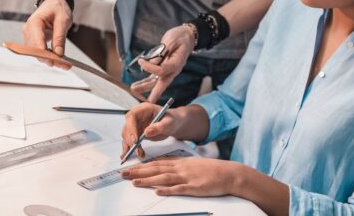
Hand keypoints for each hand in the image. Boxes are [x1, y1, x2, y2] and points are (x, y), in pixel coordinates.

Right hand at [22, 0, 72, 69]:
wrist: (54, 3)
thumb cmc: (58, 8)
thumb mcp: (63, 20)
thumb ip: (60, 36)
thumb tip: (58, 53)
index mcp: (35, 22)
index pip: (36, 41)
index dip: (45, 53)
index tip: (55, 61)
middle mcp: (28, 30)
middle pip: (35, 50)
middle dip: (49, 59)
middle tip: (65, 65)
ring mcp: (29, 35)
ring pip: (36, 53)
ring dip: (50, 60)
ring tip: (65, 64)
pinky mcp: (33, 40)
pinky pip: (39, 51)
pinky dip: (48, 56)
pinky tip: (60, 60)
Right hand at [120, 103, 184, 159]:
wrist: (173, 124)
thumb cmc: (172, 120)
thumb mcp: (169, 123)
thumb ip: (159, 126)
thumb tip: (147, 132)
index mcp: (144, 109)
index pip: (132, 116)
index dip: (131, 128)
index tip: (135, 140)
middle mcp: (137, 116)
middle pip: (127, 127)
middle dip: (130, 140)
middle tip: (137, 150)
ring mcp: (135, 125)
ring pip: (127, 136)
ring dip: (131, 146)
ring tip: (140, 154)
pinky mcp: (136, 133)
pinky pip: (129, 141)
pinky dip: (129, 149)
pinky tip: (129, 155)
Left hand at [122, 157, 238, 196]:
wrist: (229, 173)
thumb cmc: (212, 170)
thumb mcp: (193, 164)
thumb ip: (179, 165)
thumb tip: (166, 167)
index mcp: (181, 162)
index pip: (157, 162)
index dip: (142, 164)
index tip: (130, 166)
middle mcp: (181, 168)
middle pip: (156, 169)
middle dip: (139, 171)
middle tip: (124, 173)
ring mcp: (187, 177)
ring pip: (163, 178)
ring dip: (147, 180)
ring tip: (134, 182)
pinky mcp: (194, 188)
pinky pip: (178, 189)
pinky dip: (167, 190)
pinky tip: (157, 191)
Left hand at [131, 24, 195, 102]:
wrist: (187, 36)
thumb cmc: (180, 37)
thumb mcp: (171, 40)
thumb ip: (162, 51)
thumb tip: (152, 62)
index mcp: (177, 63)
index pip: (162, 70)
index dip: (150, 67)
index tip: (141, 61)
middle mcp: (173, 70)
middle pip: (161, 82)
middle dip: (148, 88)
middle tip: (136, 91)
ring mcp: (169, 70)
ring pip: (157, 81)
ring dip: (145, 85)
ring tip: (134, 88)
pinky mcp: (165, 68)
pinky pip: (155, 76)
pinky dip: (147, 80)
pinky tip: (139, 84)